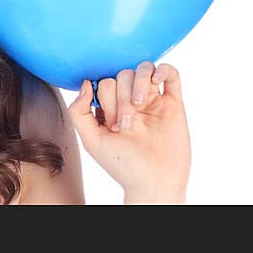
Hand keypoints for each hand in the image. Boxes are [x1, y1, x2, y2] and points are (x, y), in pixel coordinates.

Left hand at [67, 61, 190, 202]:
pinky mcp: (174, 104)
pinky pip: (171, 74)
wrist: (154, 182)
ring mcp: (153, 101)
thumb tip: (86, 83)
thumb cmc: (123, 164)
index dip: (105, 99)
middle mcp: (131, 102)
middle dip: (120, 97)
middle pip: (122, 75)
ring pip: (143, 70)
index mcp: (111, 108)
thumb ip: (79, 111)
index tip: (111, 124)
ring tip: (139, 105)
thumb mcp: (91, 140)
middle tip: (125, 125)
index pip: (105, 83)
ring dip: (137, 82)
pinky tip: (155, 81)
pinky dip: (162, 70)